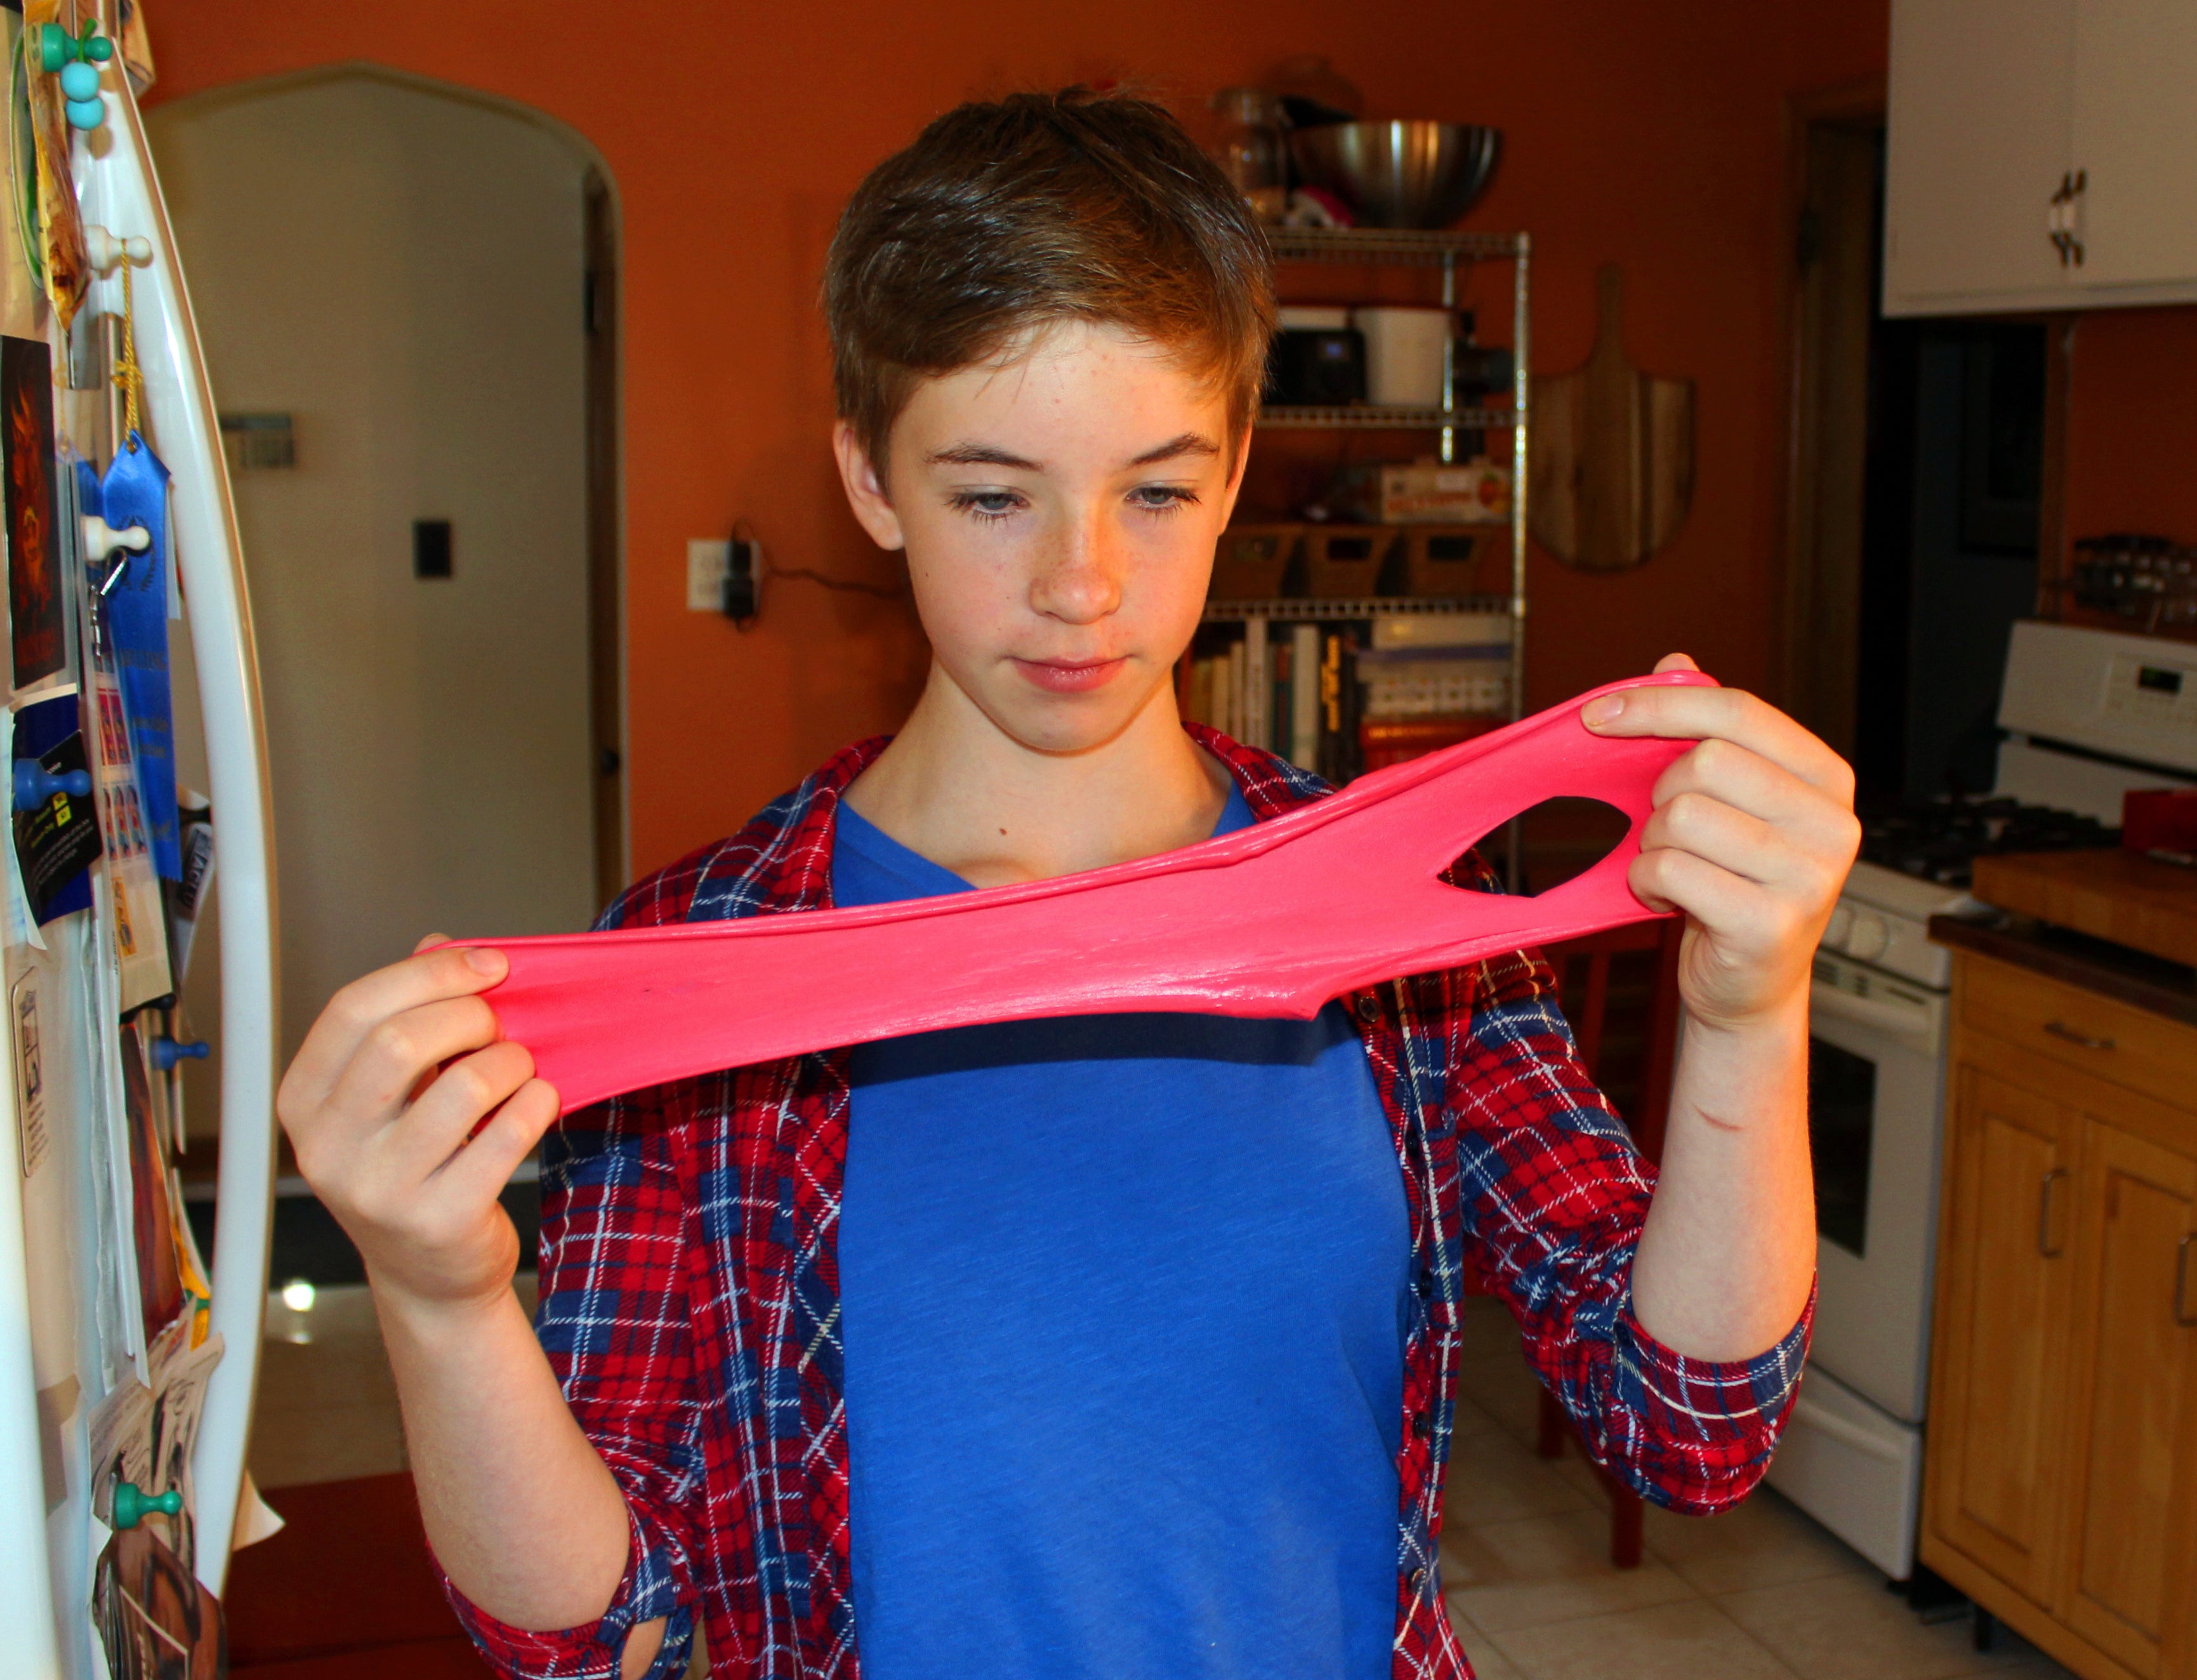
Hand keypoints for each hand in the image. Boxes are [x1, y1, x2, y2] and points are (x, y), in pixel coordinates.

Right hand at [276, 937, 559, 1313]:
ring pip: (466, 1085)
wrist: (431, 1276)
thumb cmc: (414, 1169)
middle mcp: (328, 1148)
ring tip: (518, 1070)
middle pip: (401, 1041)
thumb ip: (410, 1015)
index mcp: (305, 1101)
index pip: (353, 1009)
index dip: (428, 973)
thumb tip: (442, 944)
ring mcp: (379, 1190)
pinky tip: (538, 1102)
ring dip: (511, 1061)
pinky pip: (507, 1136)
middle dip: (471, 1015)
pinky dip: (537, 1104)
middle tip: (500, 1025)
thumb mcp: (392, 1094)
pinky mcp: (439, 1220)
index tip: (487, 964)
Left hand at [1582, 654, 1859, 1030]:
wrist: (1749, 983)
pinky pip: (1670, 870)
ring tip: (1674, 868)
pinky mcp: (1770, 924)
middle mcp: (1831, 823)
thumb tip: (1676, 662)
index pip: (1738, 712)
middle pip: (1706, 763)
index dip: (1660, 705)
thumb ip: (1707, 732)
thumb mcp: (1728, 802)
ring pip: (1682, 817)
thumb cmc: (1734, 882)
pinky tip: (1666, 898)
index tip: (1598, 714)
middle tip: (1668, 829)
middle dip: (1662, 794)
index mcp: (1826, 778)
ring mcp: (1809, 876)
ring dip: (1653, 843)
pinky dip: (1647, 881)